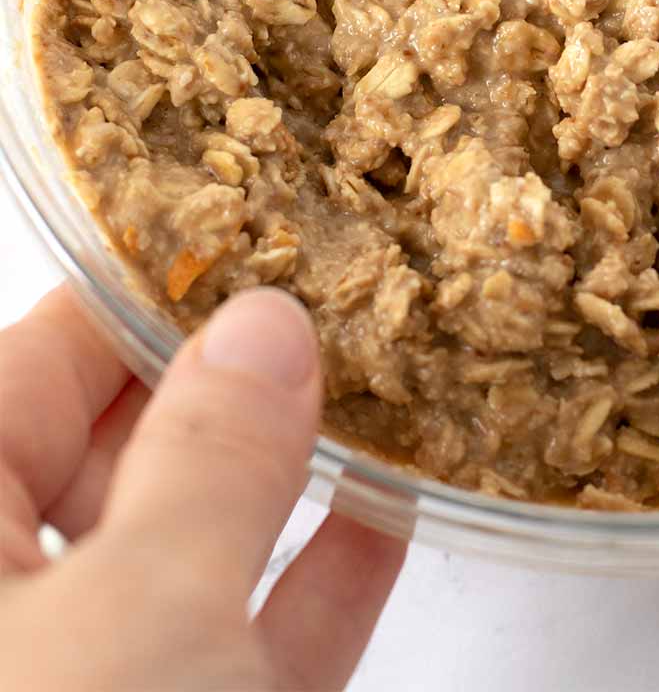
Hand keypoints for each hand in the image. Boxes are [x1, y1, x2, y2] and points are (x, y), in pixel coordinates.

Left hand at [0, 286, 404, 690]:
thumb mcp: (140, 607)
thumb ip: (207, 456)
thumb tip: (262, 329)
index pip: (30, 371)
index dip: (137, 300)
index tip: (244, 248)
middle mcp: (5, 613)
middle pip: (104, 457)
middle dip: (222, 388)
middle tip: (326, 318)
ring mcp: (79, 682)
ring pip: (179, 557)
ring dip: (280, 482)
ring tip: (373, 401)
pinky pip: (234, 647)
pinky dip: (309, 587)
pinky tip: (383, 521)